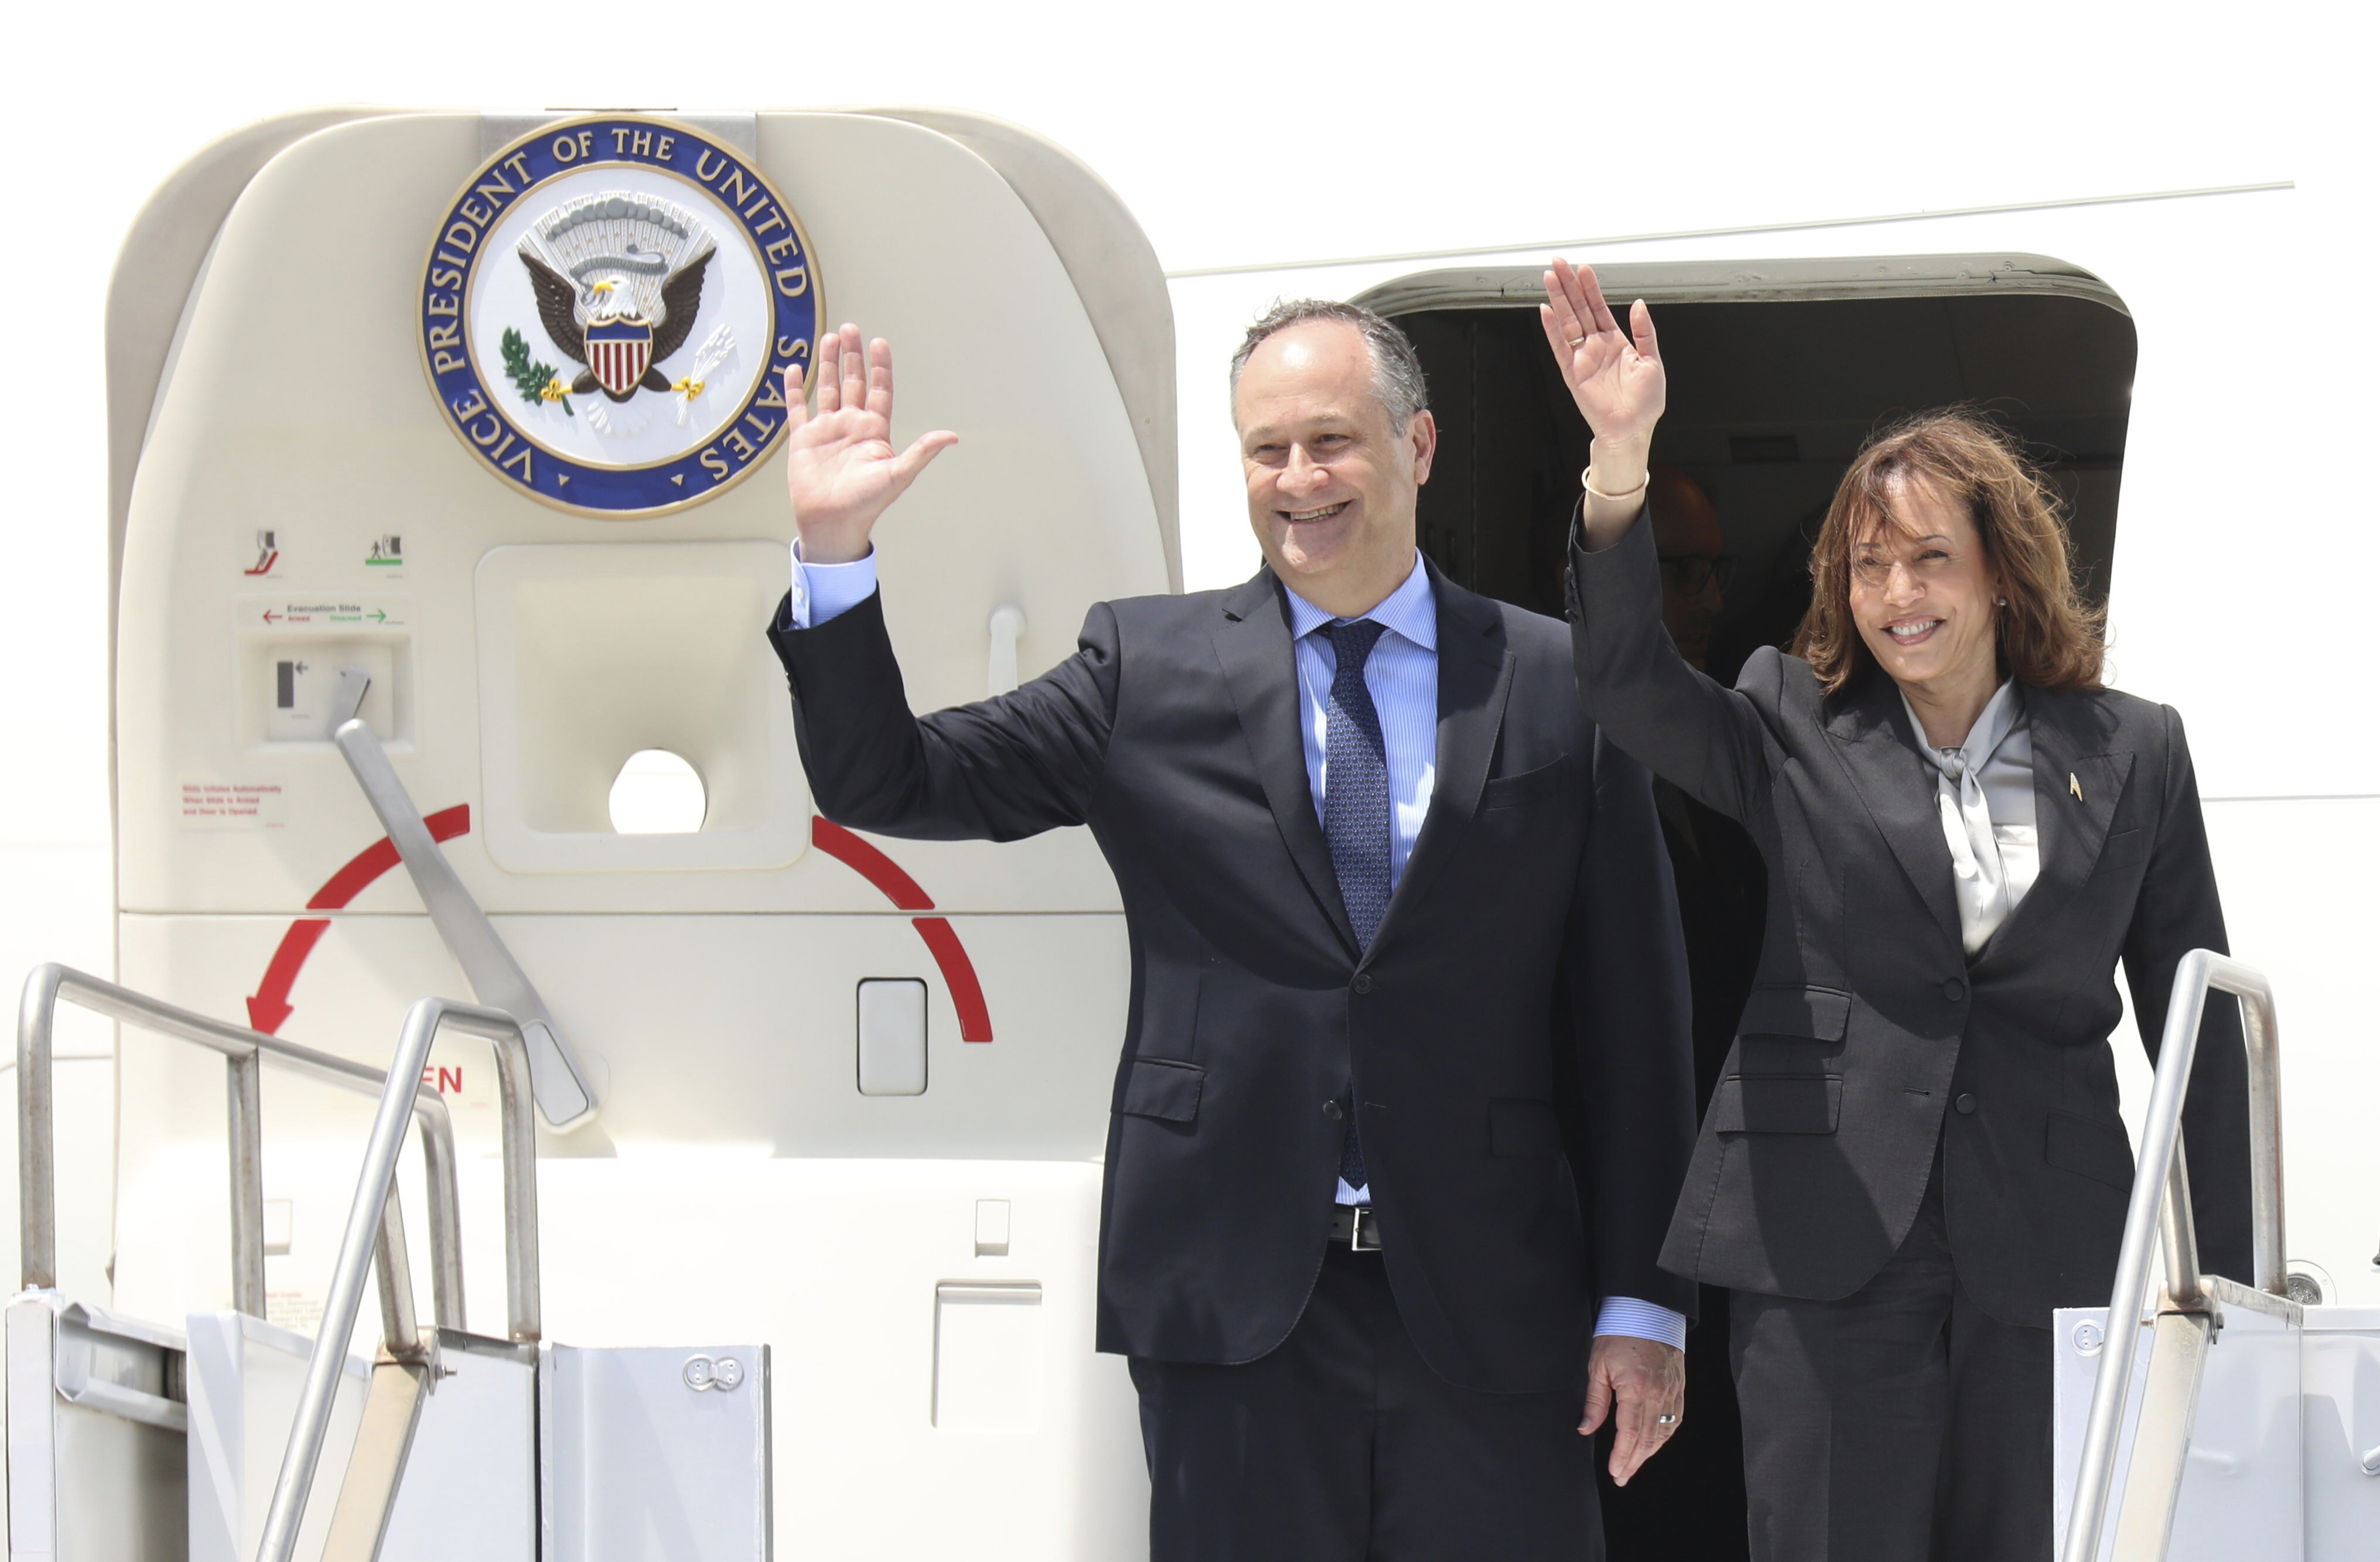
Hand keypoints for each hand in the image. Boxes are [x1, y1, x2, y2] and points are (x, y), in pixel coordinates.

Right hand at [782, 323, 957, 563]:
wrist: (832, 522)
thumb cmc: (866, 503)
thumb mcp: (898, 474)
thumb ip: (921, 451)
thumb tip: (952, 436)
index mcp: (874, 431)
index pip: (880, 390)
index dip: (880, 367)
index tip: (878, 343)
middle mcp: (852, 426)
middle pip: (853, 382)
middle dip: (852, 356)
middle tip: (851, 329)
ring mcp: (827, 430)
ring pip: (827, 389)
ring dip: (828, 364)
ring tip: (829, 337)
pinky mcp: (804, 439)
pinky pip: (799, 408)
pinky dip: (795, 389)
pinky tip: (795, 368)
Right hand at [1540, 257, 1664, 480]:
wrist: (1633, 429)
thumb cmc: (1645, 403)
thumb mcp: (1653, 360)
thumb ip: (1645, 331)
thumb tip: (1638, 304)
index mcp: (1616, 342)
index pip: (1599, 308)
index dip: (1591, 288)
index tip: (1584, 268)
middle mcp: (1596, 347)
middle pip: (1578, 309)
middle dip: (1569, 285)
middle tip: (1558, 263)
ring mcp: (1582, 358)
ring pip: (1567, 322)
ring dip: (1558, 299)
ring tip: (1550, 278)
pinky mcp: (1572, 373)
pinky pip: (1560, 347)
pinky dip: (1552, 329)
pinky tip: (1546, 311)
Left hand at [1578, 1333, 1684, 1485]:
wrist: (1647, 1310)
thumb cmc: (1619, 1333)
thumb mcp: (1598, 1365)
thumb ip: (1595, 1401)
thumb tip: (1586, 1428)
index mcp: (1636, 1388)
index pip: (1630, 1433)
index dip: (1623, 1456)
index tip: (1615, 1471)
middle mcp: (1658, 1394)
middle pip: (1648, 1438)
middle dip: (1634, 1461)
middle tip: (1623, 1477)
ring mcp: (1672, 1391)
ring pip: (1664, 1432)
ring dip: (1649, 1452)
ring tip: (1635, 1465)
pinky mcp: (1679, 1387)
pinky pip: (1675, 1419)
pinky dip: (1665, 1436)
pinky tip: (1655, 1444)